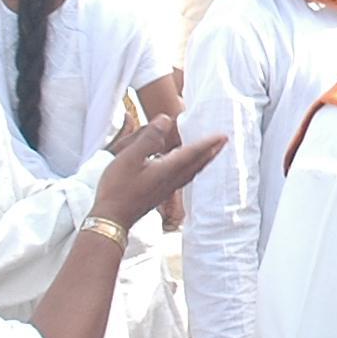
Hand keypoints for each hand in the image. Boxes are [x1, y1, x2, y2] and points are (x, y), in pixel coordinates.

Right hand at [92, 120, 225, 229]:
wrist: (112, 218)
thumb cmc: (118, 187)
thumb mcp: (130, 157)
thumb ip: (150, 137)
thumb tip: (167, 119)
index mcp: (168, 169)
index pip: (193, 152)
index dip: (208, 142)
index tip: (222, 135)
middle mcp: (172, 180)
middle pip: (197, 163)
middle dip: (211, 151)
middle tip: (224, 141)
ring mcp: (167, 189)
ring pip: (192, 172)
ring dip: (204, 160)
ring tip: (211, 152)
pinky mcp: (160, 194)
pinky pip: (184, 178)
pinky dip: (192, 169)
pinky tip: (186, 168)